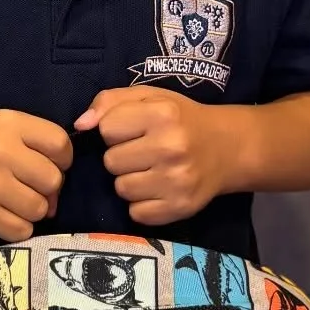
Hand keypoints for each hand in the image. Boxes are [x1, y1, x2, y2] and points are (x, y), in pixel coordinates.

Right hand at [0, 110, 73, 241]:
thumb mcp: (2, 128)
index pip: (60, 144)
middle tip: (29, 187)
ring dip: (32, 210)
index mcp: (9, 124)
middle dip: (48, 189)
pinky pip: (21, 230)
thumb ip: (37, 146)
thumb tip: (60, 190)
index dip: (62, 160)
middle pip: (53, 180)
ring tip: (14, 202)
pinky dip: (18, 228)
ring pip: (39, 209)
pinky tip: (4, 216)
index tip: (48, 165)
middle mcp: (0, 151)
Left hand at [74, 86, 230, 224]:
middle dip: (122, 156)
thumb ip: (110, 102)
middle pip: (111, 162)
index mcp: (162, 114)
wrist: (228, 147)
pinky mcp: (180, 207)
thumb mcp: (149, 96)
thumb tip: (81, 125)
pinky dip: (142, 204)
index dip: (115, 130)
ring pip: (121, 189)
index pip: (106, 129)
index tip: (133, 130)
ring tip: (150, 170)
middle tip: (144, 152)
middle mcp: (171, 147)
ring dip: (129, 181)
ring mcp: (177, 181)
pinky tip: (158, 189)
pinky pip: (136, 213)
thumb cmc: (181, 119)